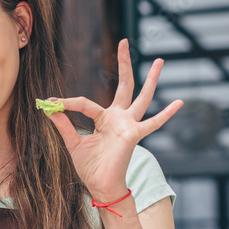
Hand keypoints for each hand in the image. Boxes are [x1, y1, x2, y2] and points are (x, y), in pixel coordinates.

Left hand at [45, 38, 182, 200]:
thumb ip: (63, 125)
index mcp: (103, 119)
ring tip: (160, 60)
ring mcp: (128, 125)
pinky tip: (179, 102)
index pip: (85, 104)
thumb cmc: (89, 167)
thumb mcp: (72, 143)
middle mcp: (118, 118)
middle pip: (124, 85)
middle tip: (123, 42)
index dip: (68, 103)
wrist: (100, 186)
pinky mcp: (134, 135)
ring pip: (142, 97)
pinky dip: (166, 114)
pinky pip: (153, 124)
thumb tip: (48, 108)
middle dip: (124, 64)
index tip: (51, 101)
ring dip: (151, 79)